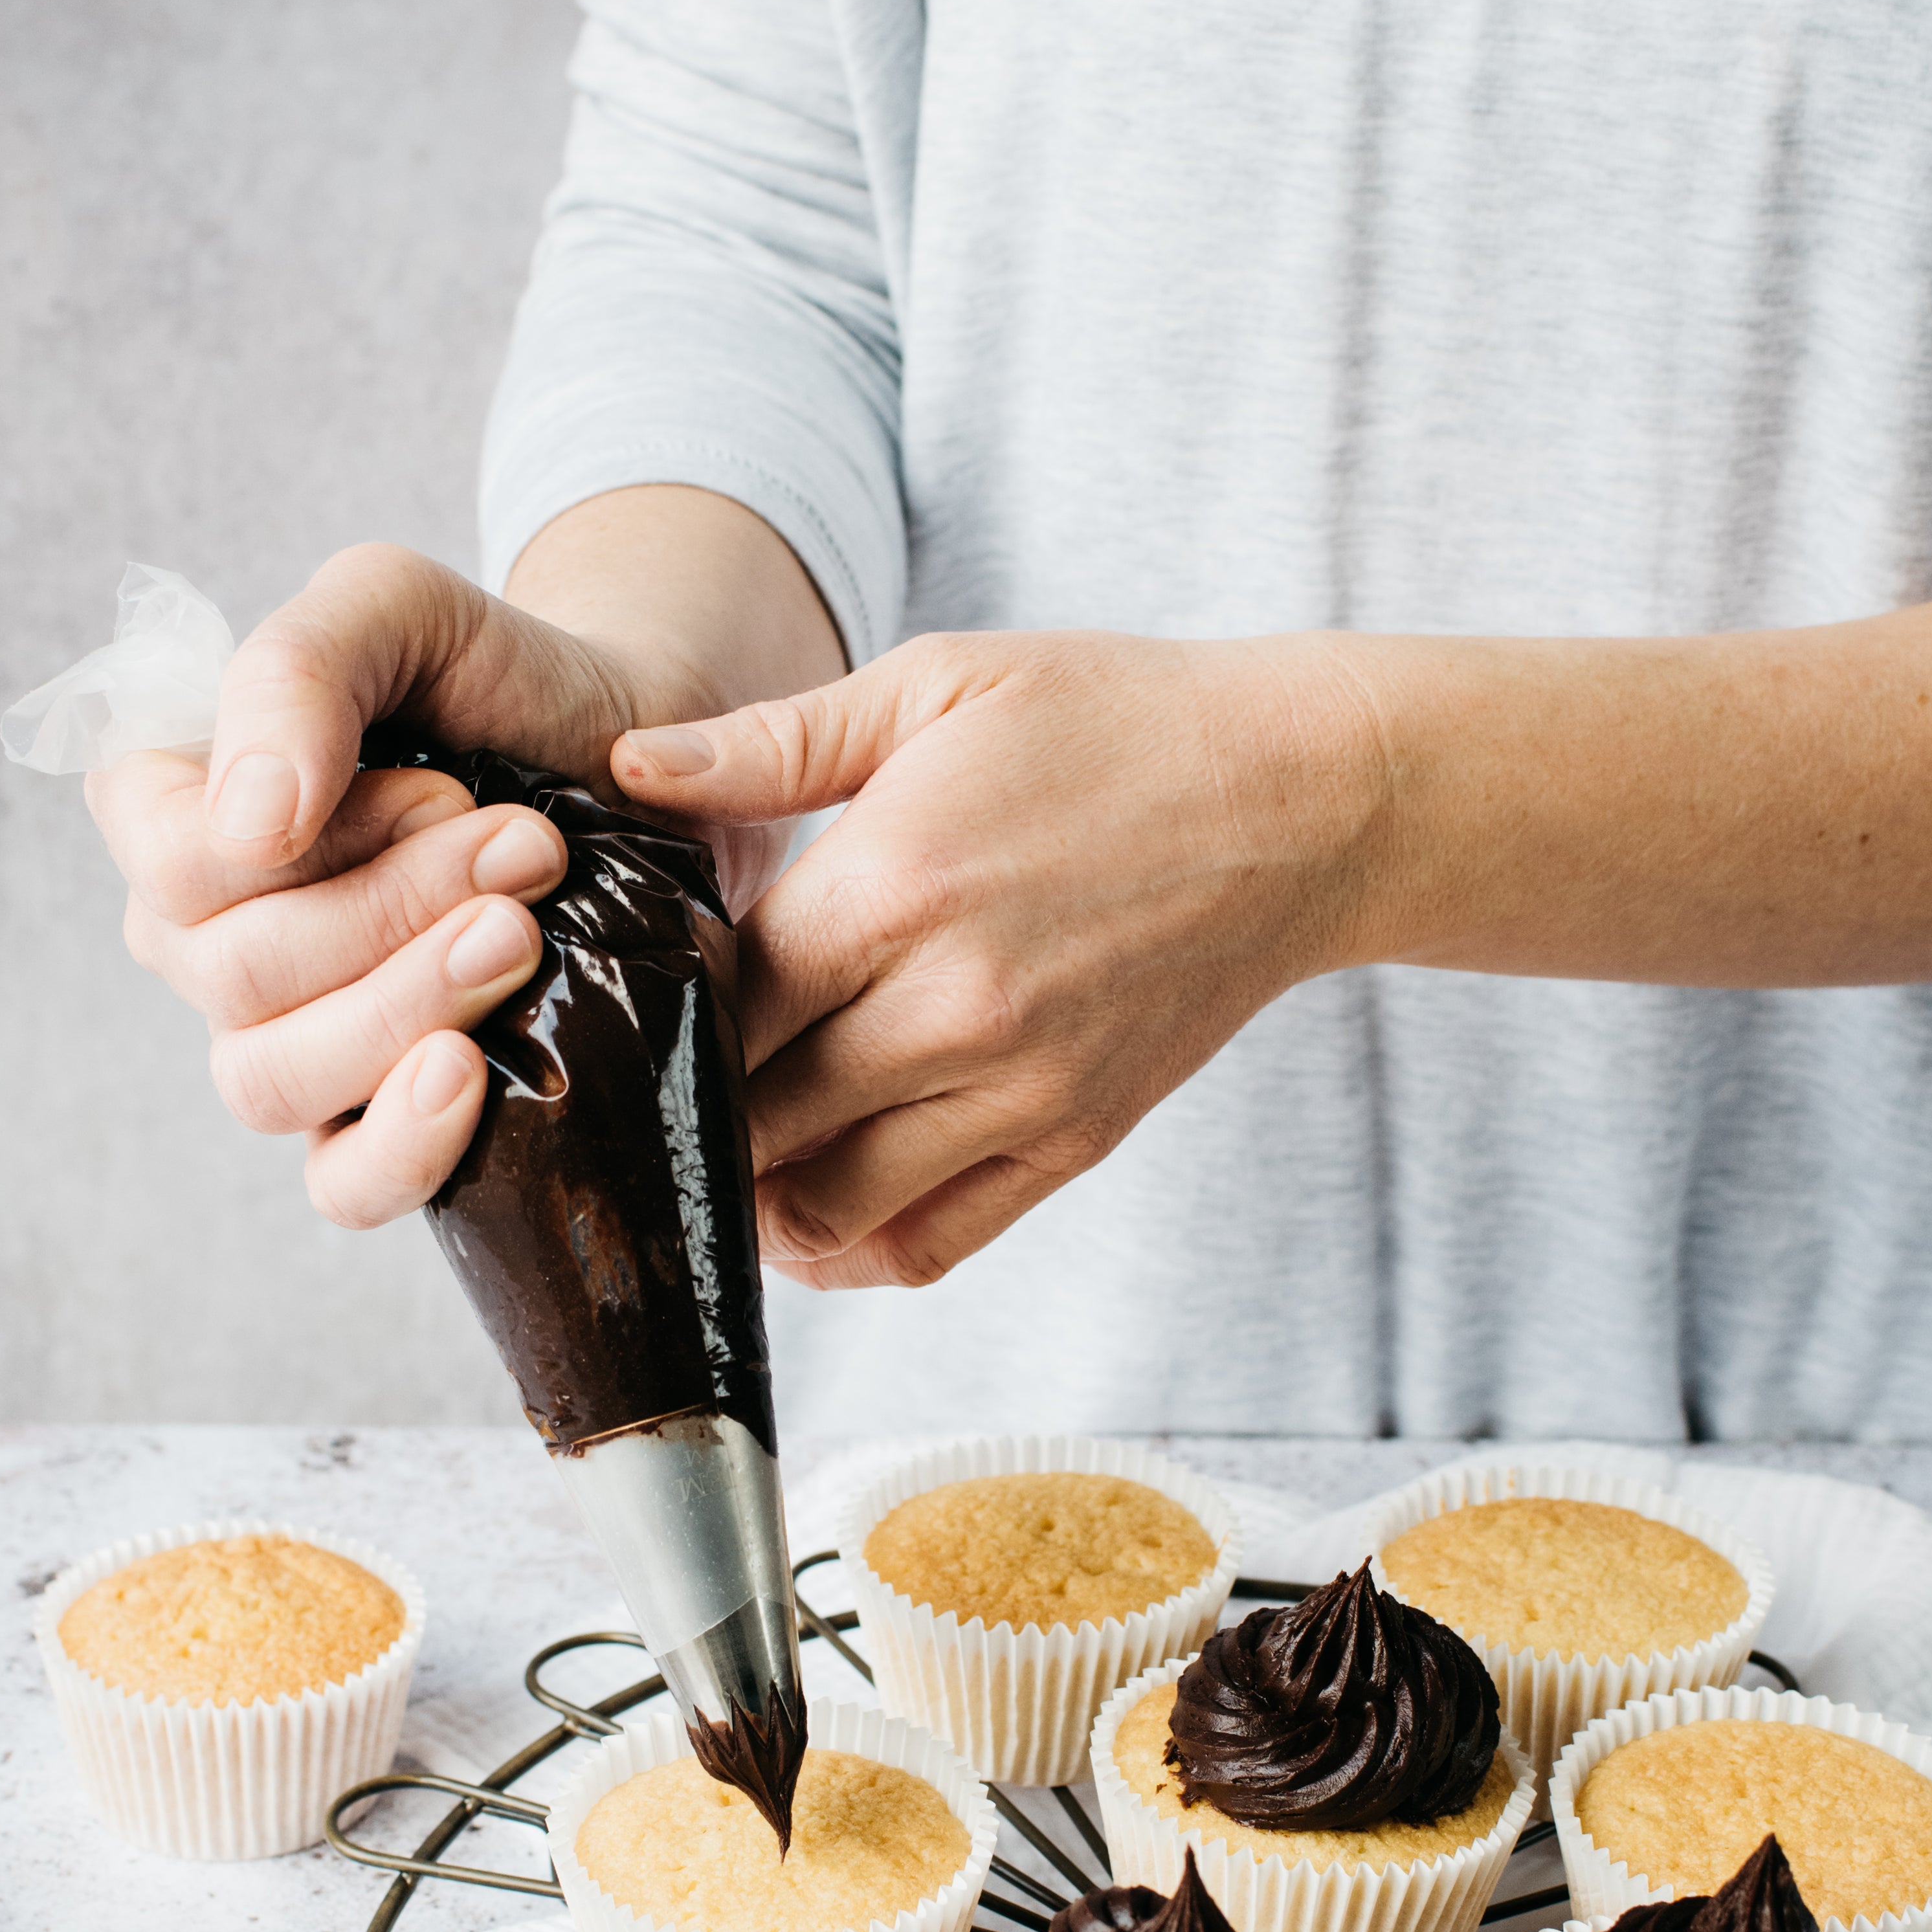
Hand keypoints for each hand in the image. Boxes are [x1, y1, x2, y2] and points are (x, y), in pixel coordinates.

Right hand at [88, 539, 789, 1227]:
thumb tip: (243, 823)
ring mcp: (286, 1042)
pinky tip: (467, 1080)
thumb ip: (296, 671)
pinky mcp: (379, 1121)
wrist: (647, 762)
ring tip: (523, 936)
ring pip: (276, 1078)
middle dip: (396, 911)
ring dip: (408, 1006)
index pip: (174, 864)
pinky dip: (400, 1148)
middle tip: (530, 852)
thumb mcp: (400, 608)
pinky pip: (341, 1186)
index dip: (314, 843)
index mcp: (177, 814)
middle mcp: (206, 941)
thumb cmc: (500, 678)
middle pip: (236, 975)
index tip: (445, 789)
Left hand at [613, 629, 1382, 1287]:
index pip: (724, 1003)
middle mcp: (955, 1006)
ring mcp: (1021, 1087)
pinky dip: (855, 1251)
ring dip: (762, 1197)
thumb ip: (775, 739)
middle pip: (762, 1115)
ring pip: (832, 1202)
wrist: (1302, 802)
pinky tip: (814, 1216)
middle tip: (661, 1093)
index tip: (642, 1003)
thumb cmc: (1115, 722)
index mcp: (899, 884)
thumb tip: (628, 768)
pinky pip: (932, 1241)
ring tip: (729, 1156)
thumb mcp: (942, 681)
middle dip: (700, 1111)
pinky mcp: (1074, 1139)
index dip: (667, 1017)